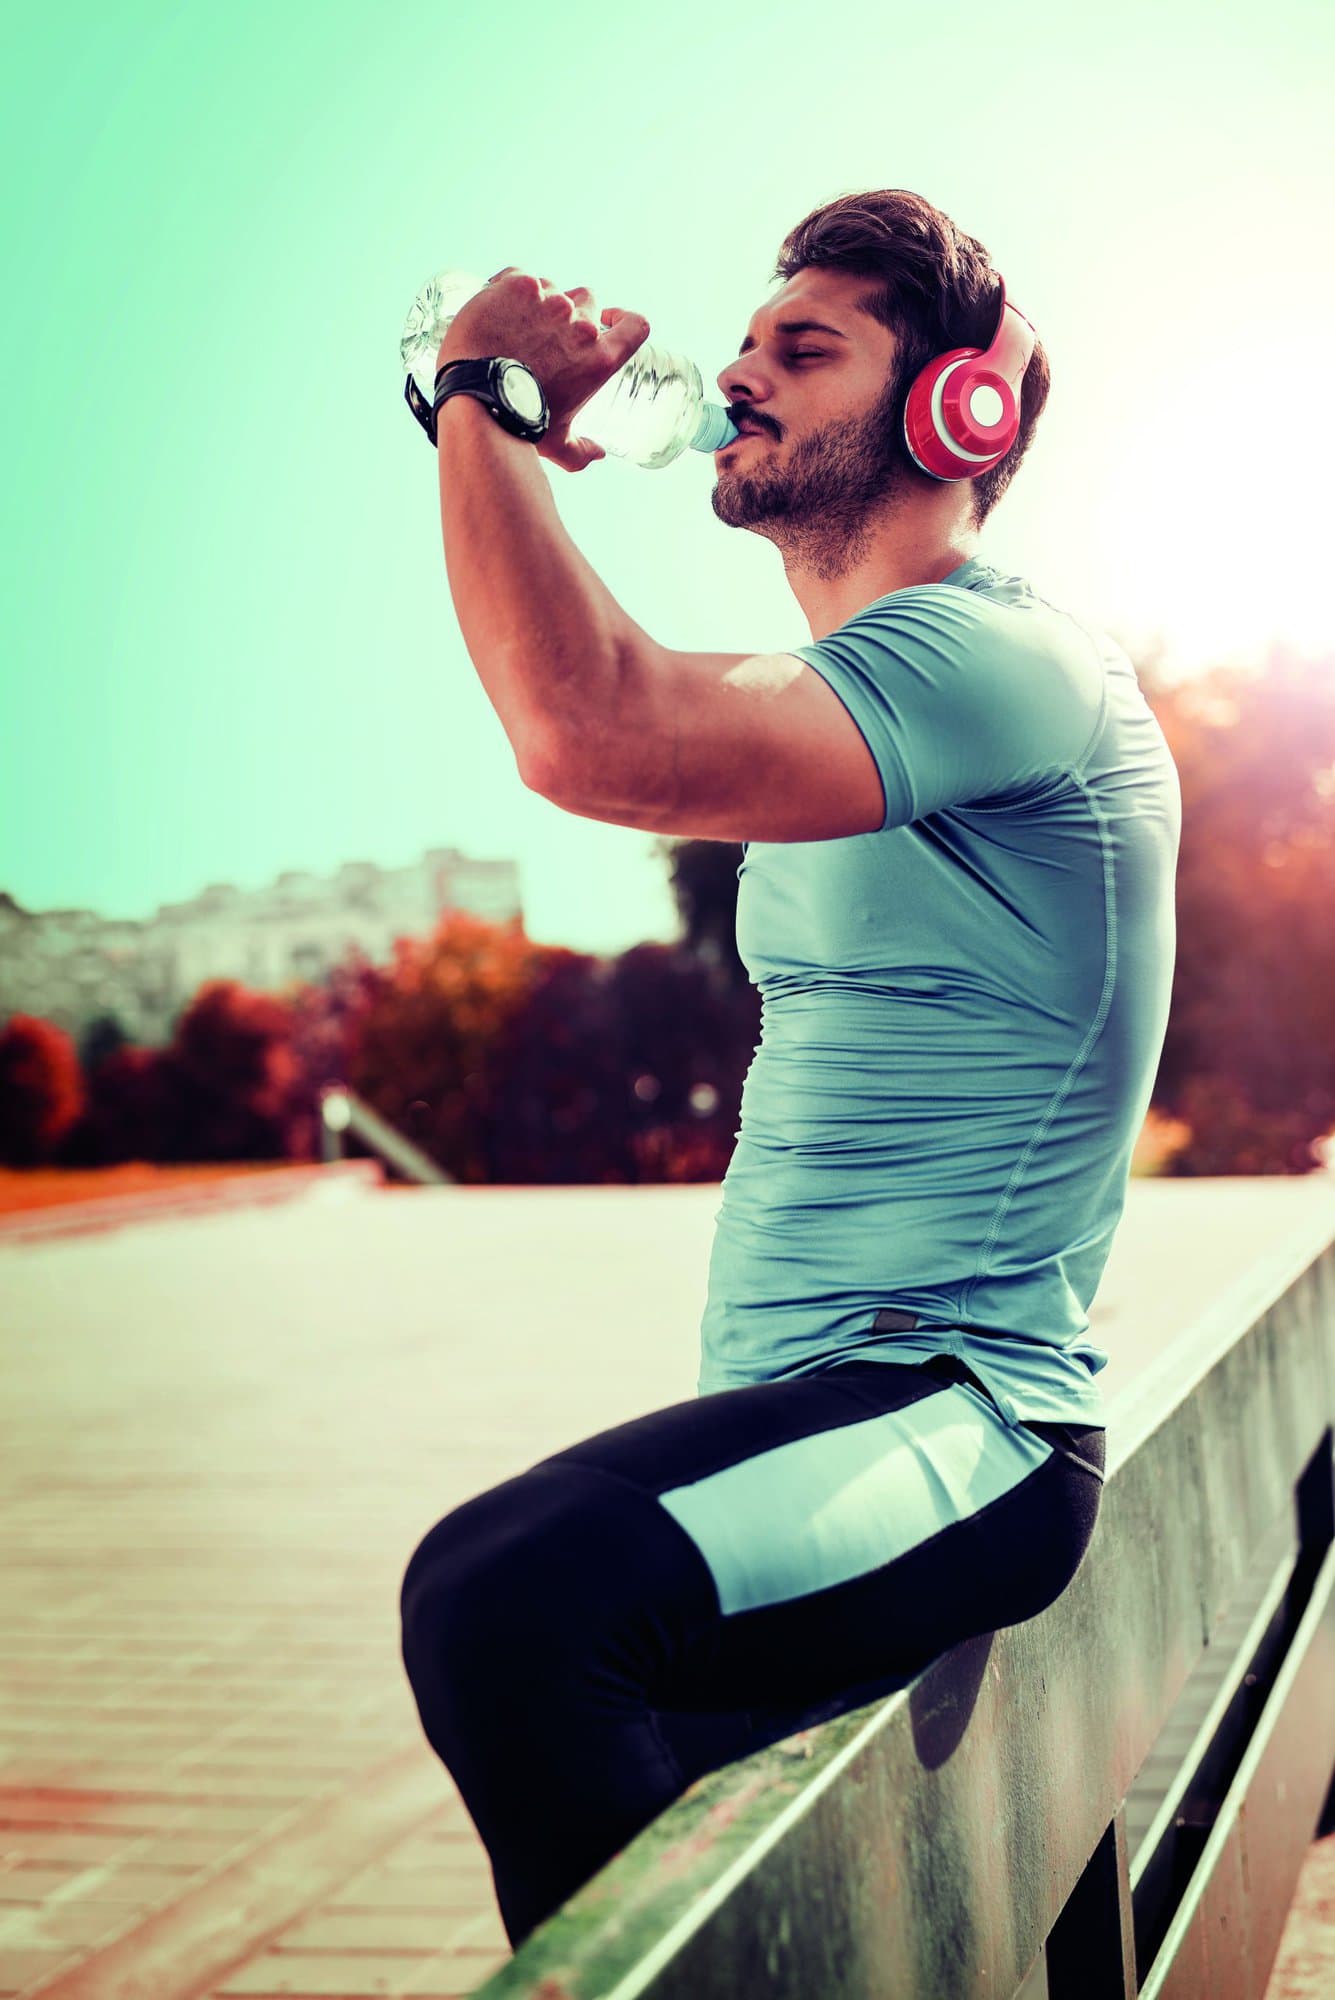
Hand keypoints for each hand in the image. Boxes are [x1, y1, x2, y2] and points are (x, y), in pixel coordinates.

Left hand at [436, 267, 649, 472]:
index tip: (609, 319)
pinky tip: (495, 309)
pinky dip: (508, 289)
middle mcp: (581, 324)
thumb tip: (597, 454)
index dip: (624, 318)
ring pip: (551, 288)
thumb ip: (580, 452)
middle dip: (571, 314)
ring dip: (538, 301)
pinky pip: (518, 277)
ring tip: (512, 328)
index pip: (635, 326)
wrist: (478, 401)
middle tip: (544, 334)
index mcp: (600, 358)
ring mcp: (550, 300)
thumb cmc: (520, 424)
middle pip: (588, 301)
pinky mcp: (517, 285)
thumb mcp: (557, 443)